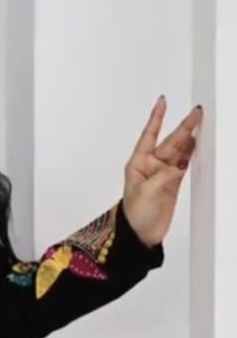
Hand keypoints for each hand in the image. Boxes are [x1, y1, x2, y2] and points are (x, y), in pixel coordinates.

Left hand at [121, 96, 202, 246]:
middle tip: (197, 113)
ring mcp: (163, 174)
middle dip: (183, 127)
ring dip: (190, 138)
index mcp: (139, 164)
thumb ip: (164, 176)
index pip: (149, 135)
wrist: (140, 235)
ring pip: (180, 151)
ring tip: (202, 124)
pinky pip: (184, 163)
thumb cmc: (135, 215)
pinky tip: (199, 143)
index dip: (156, 118)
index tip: (162, 102)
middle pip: (170, 142)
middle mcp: (151, 166)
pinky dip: (192, 153)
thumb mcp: (147, 193)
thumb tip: (178, 166)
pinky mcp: (173, 183)